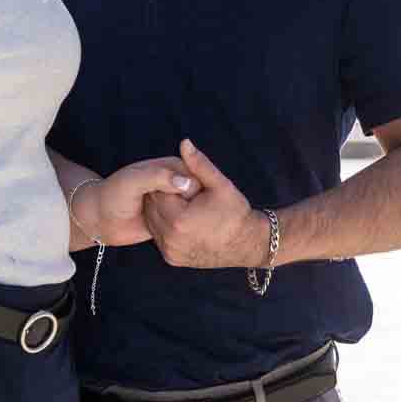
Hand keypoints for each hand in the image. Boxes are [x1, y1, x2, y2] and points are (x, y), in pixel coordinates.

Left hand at [78, 157, 198, 245]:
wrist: (99, 218)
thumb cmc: (112, 195)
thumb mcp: (133, 181)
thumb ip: (157, 177)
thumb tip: (185, 182)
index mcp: (169, 168)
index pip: (194, 176)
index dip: (196, 189)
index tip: (191, 202)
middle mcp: (173, 183)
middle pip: (197, 194)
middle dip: (194, 206)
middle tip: (189, 219)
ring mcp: (172, 202)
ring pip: (192, 210)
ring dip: (189, 220)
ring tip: (181, 228)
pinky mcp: (170, 219)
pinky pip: (184, 224)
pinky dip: (182, 230)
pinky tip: (178, 236)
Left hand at [142, 139, 271, 268]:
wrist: (247, 245)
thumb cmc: (236, 213)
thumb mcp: (220, 185)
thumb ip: (199, 164)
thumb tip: (184, 143)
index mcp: (180, 220)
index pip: (159, 192)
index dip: (169, 184)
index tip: (183, 183)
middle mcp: (171, 238)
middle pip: (153, 207)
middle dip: (164, 197)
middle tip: (182, 194)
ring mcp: (170, 251)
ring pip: (153, 222)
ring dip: (161, 211)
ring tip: (181, 206)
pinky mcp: (171, 258)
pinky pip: (159, 236)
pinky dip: (164, 227)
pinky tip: (180, 220)